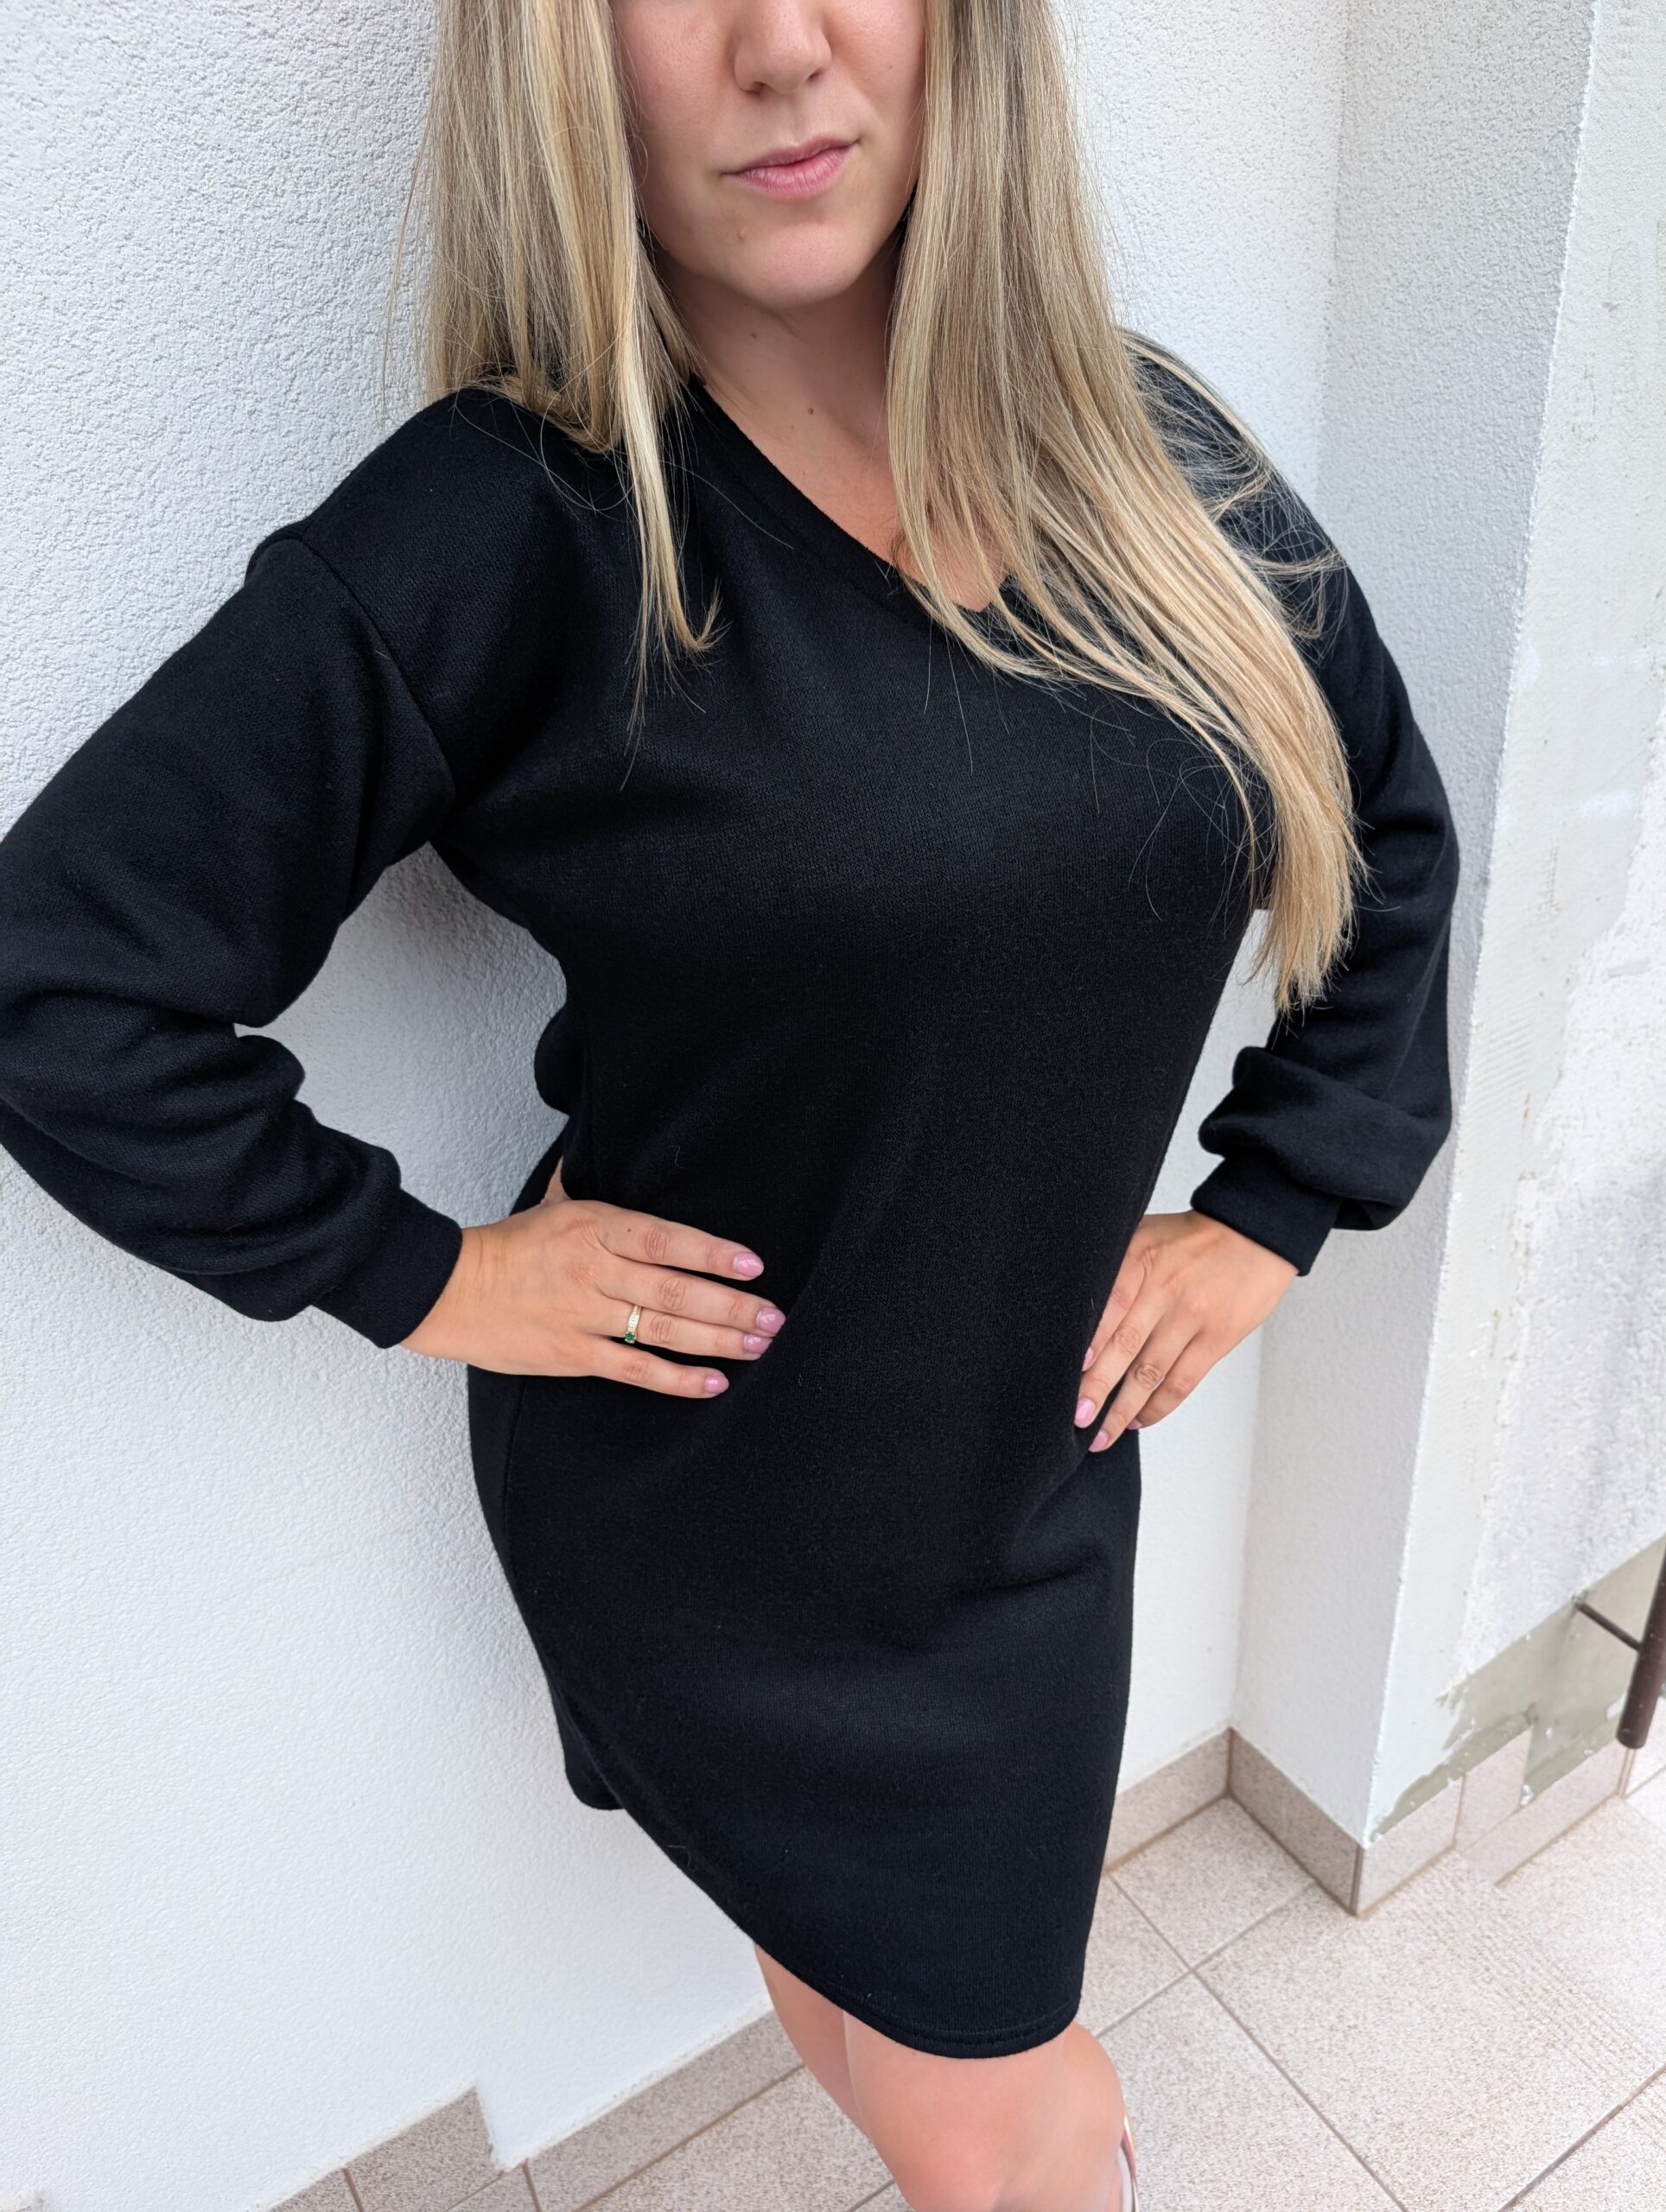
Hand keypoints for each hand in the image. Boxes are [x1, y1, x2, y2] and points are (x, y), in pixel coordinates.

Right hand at [399, 1153, 784, 1390]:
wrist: (448, 1291)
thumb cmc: (507, 1247)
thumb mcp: (553, 1203)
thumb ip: (588, 1182)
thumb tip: (598, 1144)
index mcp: (595, 1226)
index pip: (666, 1238)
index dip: (713, 1253)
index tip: (753, 1264)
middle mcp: (594, 1270)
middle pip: (676, 1289)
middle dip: (732, 1305)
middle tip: (773, 1316)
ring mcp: (584, 1315)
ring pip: (662, 1330)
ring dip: (717, 1341)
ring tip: (758, 1344)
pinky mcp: (573, 1354)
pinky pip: (634, 1370)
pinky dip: (676, 1380)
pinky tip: (713, 1383)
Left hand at [1075, 1210, 1297, 1450]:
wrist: (1253, 1235)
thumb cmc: (1189, 1240)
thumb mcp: (1144, 1234)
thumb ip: (1113, 1267)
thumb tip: (1075, 1307)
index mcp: (1141, 1260)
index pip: (1109, 1305)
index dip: (1090, 1341)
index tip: (1070, 1372)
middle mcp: (1165, 1290)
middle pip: (1125, 1346)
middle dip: (1097, 1387)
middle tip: (1077, 1417)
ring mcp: (1192, 1317)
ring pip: (1151, 1373)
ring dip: (1123, 1409)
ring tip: (1100, 1435)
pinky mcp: (1217, 1339)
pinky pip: (1182, 1381)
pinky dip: (1158, 1406)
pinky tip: (1138, 1420)